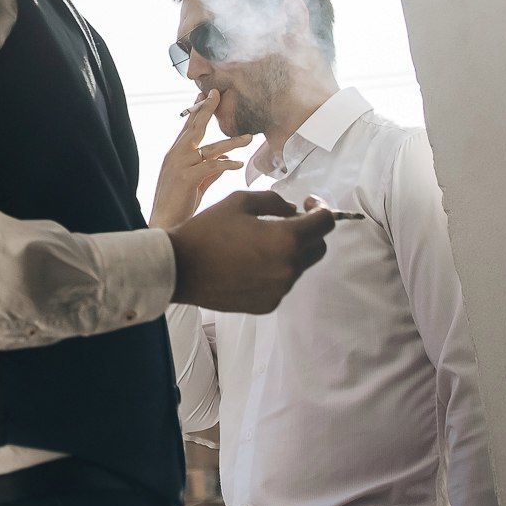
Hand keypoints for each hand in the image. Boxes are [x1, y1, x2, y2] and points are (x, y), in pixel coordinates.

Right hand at [150, 90, 251, 229]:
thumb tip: (226, 160)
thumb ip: (209, 171)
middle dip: (206, 109)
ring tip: (249, 138)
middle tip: (217, 94)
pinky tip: (238, 163)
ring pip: (209, 148)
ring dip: (232, 142)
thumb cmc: (178, 206)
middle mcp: (175, 155)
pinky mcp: (187, 178)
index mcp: (175, 155)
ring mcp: (179, 166)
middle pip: (194, 128)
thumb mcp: (195, 184)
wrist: (164, 225)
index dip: (197, 111)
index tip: (205, 95)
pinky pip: (211, 166)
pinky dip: (226, 163)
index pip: (187, 128)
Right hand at [165, 190, 333, 312]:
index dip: (321, 209)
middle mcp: (289, 268)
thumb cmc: (207, 231)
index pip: (325, 224)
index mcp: (286, 239)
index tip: (308, 205)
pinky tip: (250, 263)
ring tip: (260, 243)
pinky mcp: (268, 304)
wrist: (180, 269)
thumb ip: (274, 201)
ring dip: (290, 252)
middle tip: (287, 221)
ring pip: (299, 266)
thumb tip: (293, 209)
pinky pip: (282, 283)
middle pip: (319, 247)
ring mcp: (279, 290)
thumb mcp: (239, 201)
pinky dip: (275, 270)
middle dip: (309, 231)